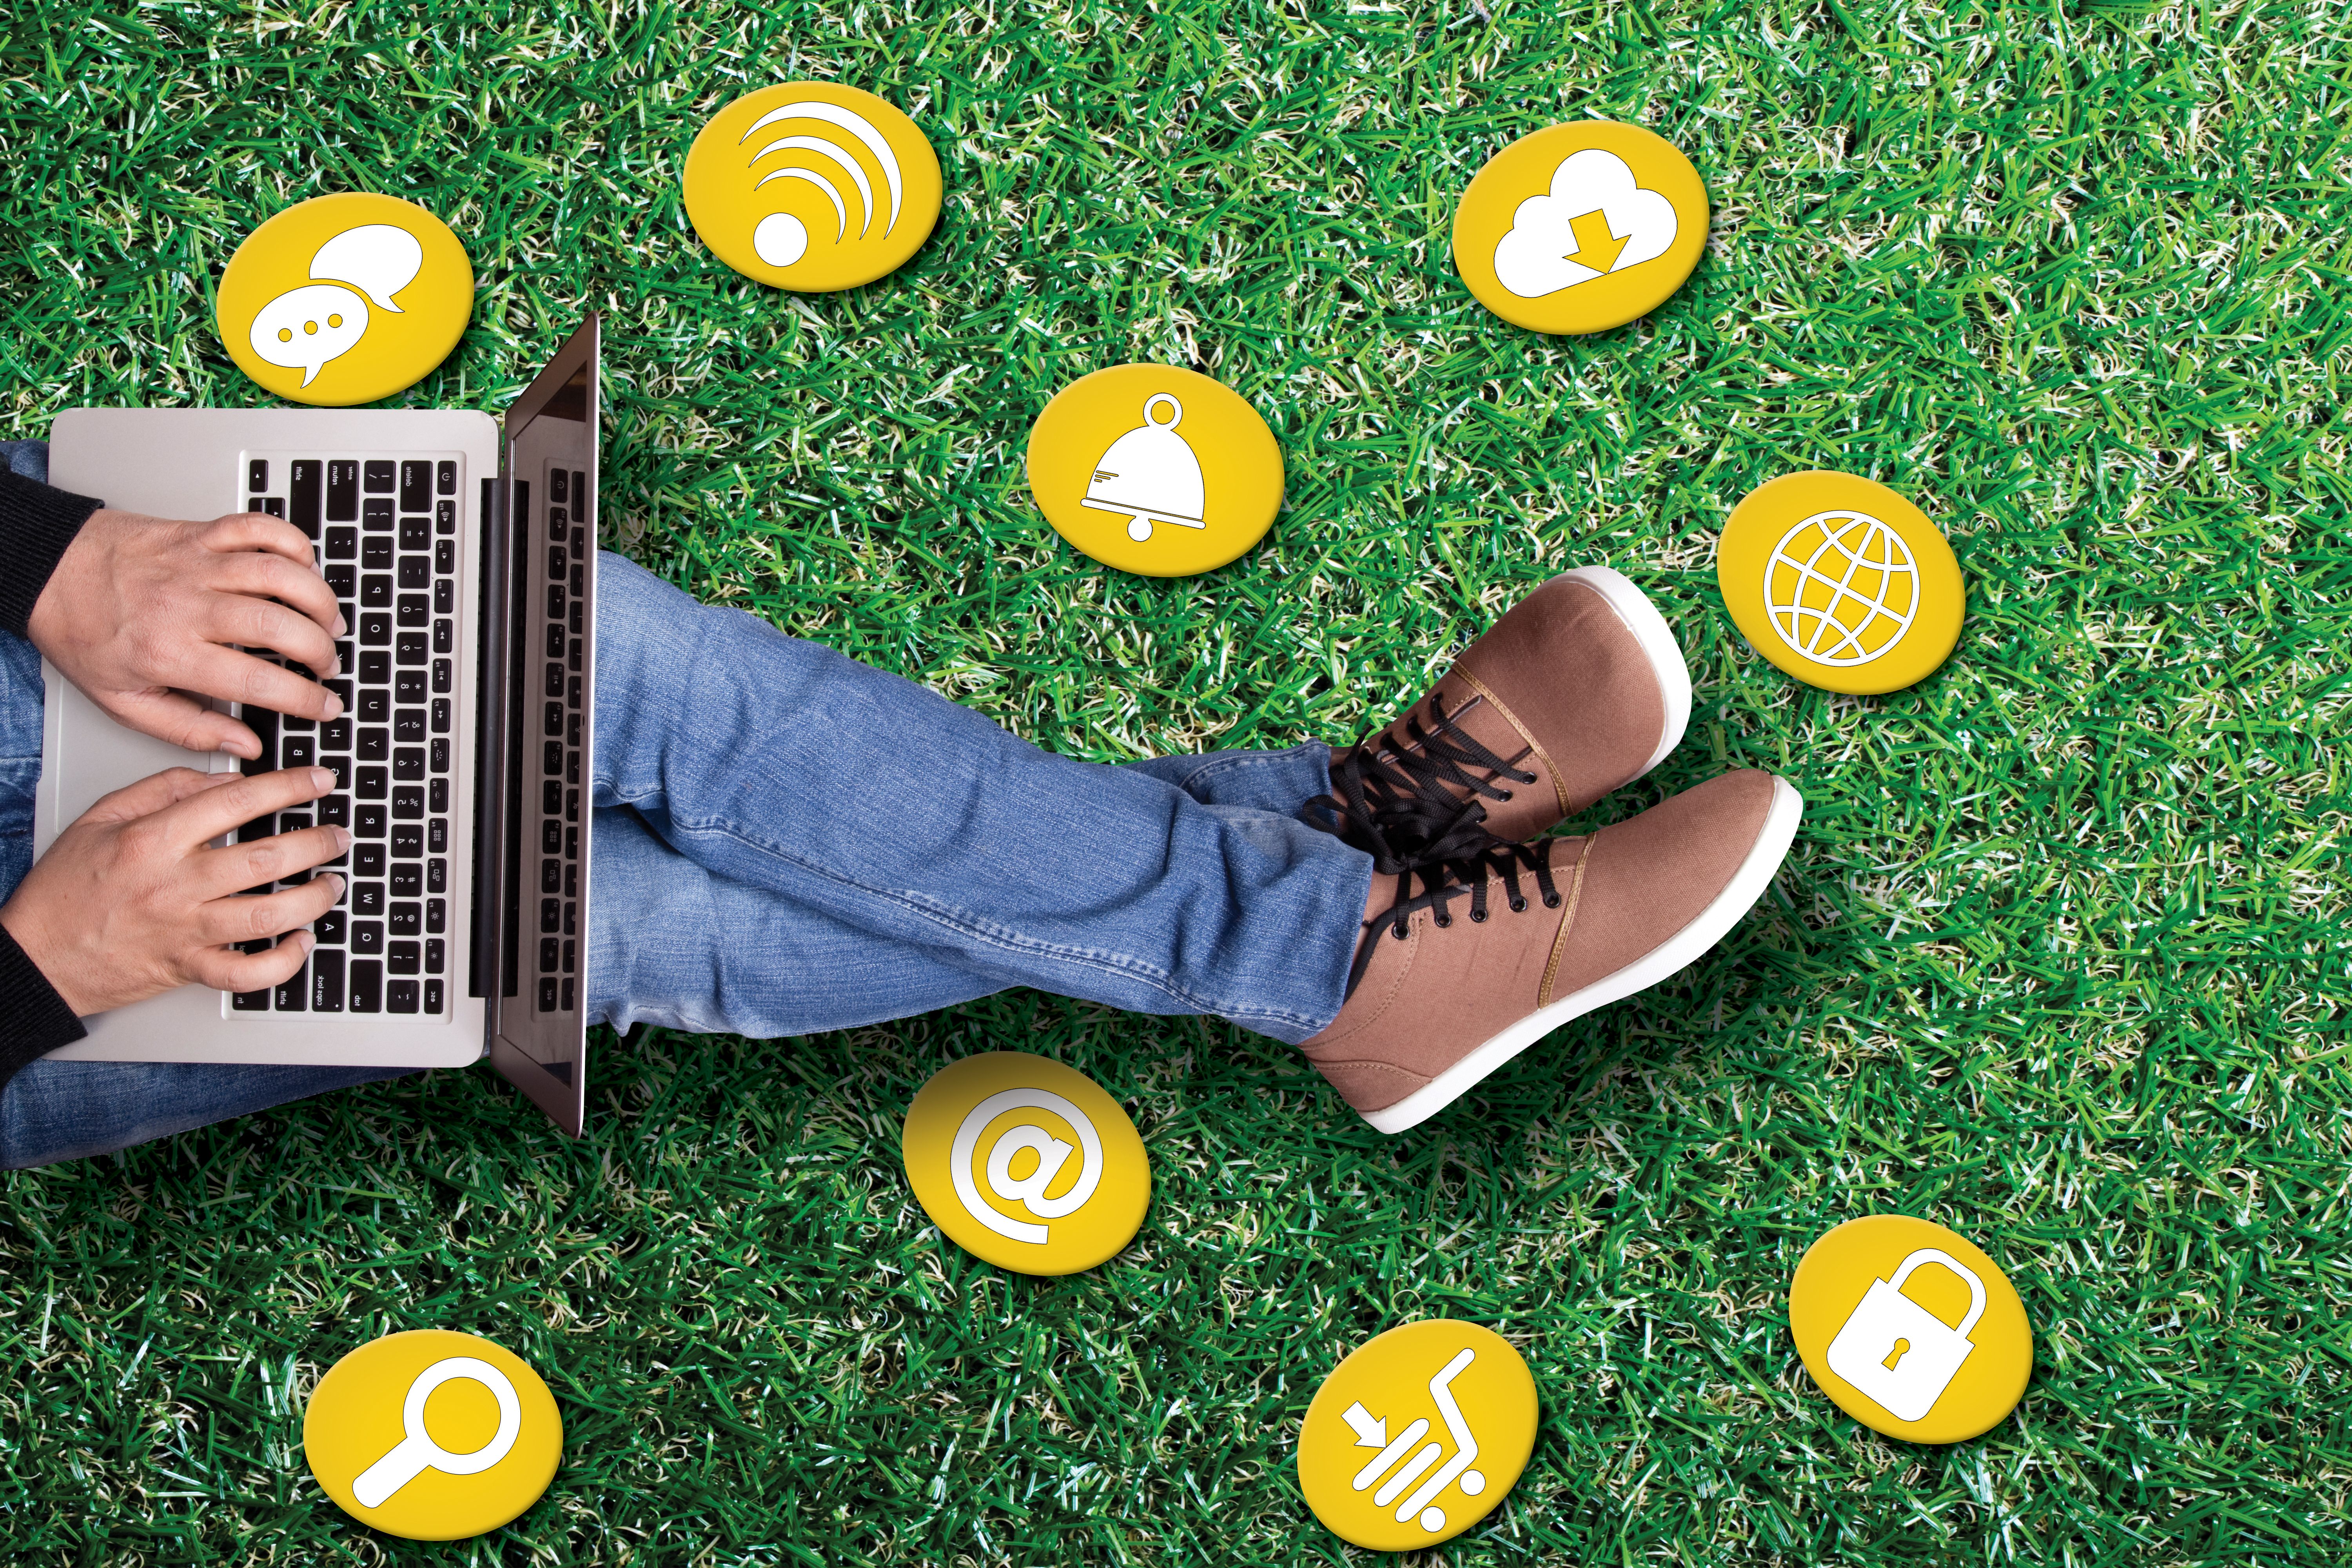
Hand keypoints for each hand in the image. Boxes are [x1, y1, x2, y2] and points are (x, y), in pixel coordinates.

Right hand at [0, 766, 348, 1015]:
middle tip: (338, 834)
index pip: (235, 802)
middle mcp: (173, 885)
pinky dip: (283, 961)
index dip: (287, 787)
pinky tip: (301, 940)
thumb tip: (227, 778)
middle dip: (315, 842)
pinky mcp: (187, 968)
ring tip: (332, 882)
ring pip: (266, 914)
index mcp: (153, 841)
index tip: (320, 781)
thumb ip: (165, 789)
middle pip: (264, 858)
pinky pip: (247, 973)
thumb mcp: (102, 818)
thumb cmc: (66, 888)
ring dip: (313, 898)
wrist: (36, 956)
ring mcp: (183, 930)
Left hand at [27, 508, 346, 759]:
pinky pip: (261, 528)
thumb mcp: (122, 701)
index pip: (257, 680)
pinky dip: (293, 543)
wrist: (45, 569)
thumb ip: (188, 729)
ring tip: (328, 621)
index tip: (326, 707)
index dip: (305, 698)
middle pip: (279, 625)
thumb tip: (245, 745)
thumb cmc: (82, 632)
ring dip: (319, 600)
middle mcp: (186, 605)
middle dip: (321, 650)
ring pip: (280, 574)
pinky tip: (302, 568)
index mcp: (168, 653)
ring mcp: (195, 563)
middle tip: (328, 665)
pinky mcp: (199, 532)